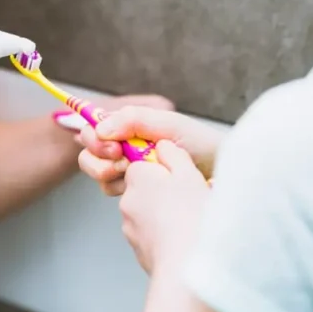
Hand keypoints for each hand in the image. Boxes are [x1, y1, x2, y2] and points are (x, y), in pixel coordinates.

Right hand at [78, 107, 222, 195]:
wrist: (223, 175)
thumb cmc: (201, 145)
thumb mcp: (169, 124)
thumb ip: (133, 119)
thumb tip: (100, 129)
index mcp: (131, 127)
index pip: (95, 128)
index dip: (95, 138)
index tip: (114, 147)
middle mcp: (125, 147)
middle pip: (89, 152)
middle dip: (98, 159)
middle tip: (123, 162)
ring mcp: (129, 170)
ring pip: (98, 173)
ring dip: (109, 174)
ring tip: (133, 175)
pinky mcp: (135, 192)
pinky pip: (112, 191)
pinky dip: (121, 190)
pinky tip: (141, 190)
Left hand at [120, 140, 209, 274]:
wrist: (186, 267)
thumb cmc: (192, 217)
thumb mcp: (189, 174)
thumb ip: (174, 155)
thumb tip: (163, 147)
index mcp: (138, 178)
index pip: (141, 165)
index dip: (163, 170)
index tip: (181, 179)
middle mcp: (127, 201)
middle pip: (145, 190)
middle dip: (164, 194)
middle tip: (189, 201)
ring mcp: (130, 228)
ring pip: (148, 214)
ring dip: (165, 216)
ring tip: (189, 223)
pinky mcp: (138, 251)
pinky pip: (151, 236)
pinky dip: (164, 236)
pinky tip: (183, 241)